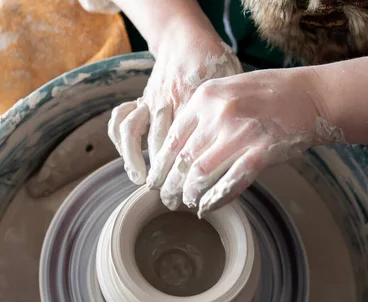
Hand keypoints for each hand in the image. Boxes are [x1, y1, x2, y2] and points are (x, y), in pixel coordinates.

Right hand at [108, 23, 241, 184]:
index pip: (189, 139)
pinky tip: (130, 163)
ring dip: (136, 159)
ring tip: (142, 181)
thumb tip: (247, 148)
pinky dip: (122, 143)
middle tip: (170, 198)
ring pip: (136, 131)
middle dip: (164, 174)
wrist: (185, 38)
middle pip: (162, 141)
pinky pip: (120, 120)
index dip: (189, 169)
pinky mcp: (140, 99)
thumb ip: (235, 112)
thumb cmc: (216, 64)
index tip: (194, 189)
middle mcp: (169, 98)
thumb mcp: (234, 84)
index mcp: (196, 96)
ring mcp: (151, 98)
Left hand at [148, 67, 343, 215]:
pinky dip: (215, 199)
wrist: (310, 95)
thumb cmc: (264, 95)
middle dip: (170, 184)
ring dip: (189, 194)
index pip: (171, 138)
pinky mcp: (262, 151)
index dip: (160, 165)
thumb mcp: (224, 92)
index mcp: (204, 98)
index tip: (155, 180)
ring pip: (200, 173)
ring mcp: (241, 132)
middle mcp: (219, 113)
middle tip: (166, 198)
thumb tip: (173, 148)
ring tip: (186, 202)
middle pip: (182, 159)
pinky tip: (206, 207)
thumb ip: (199, 115)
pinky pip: (231, 182)